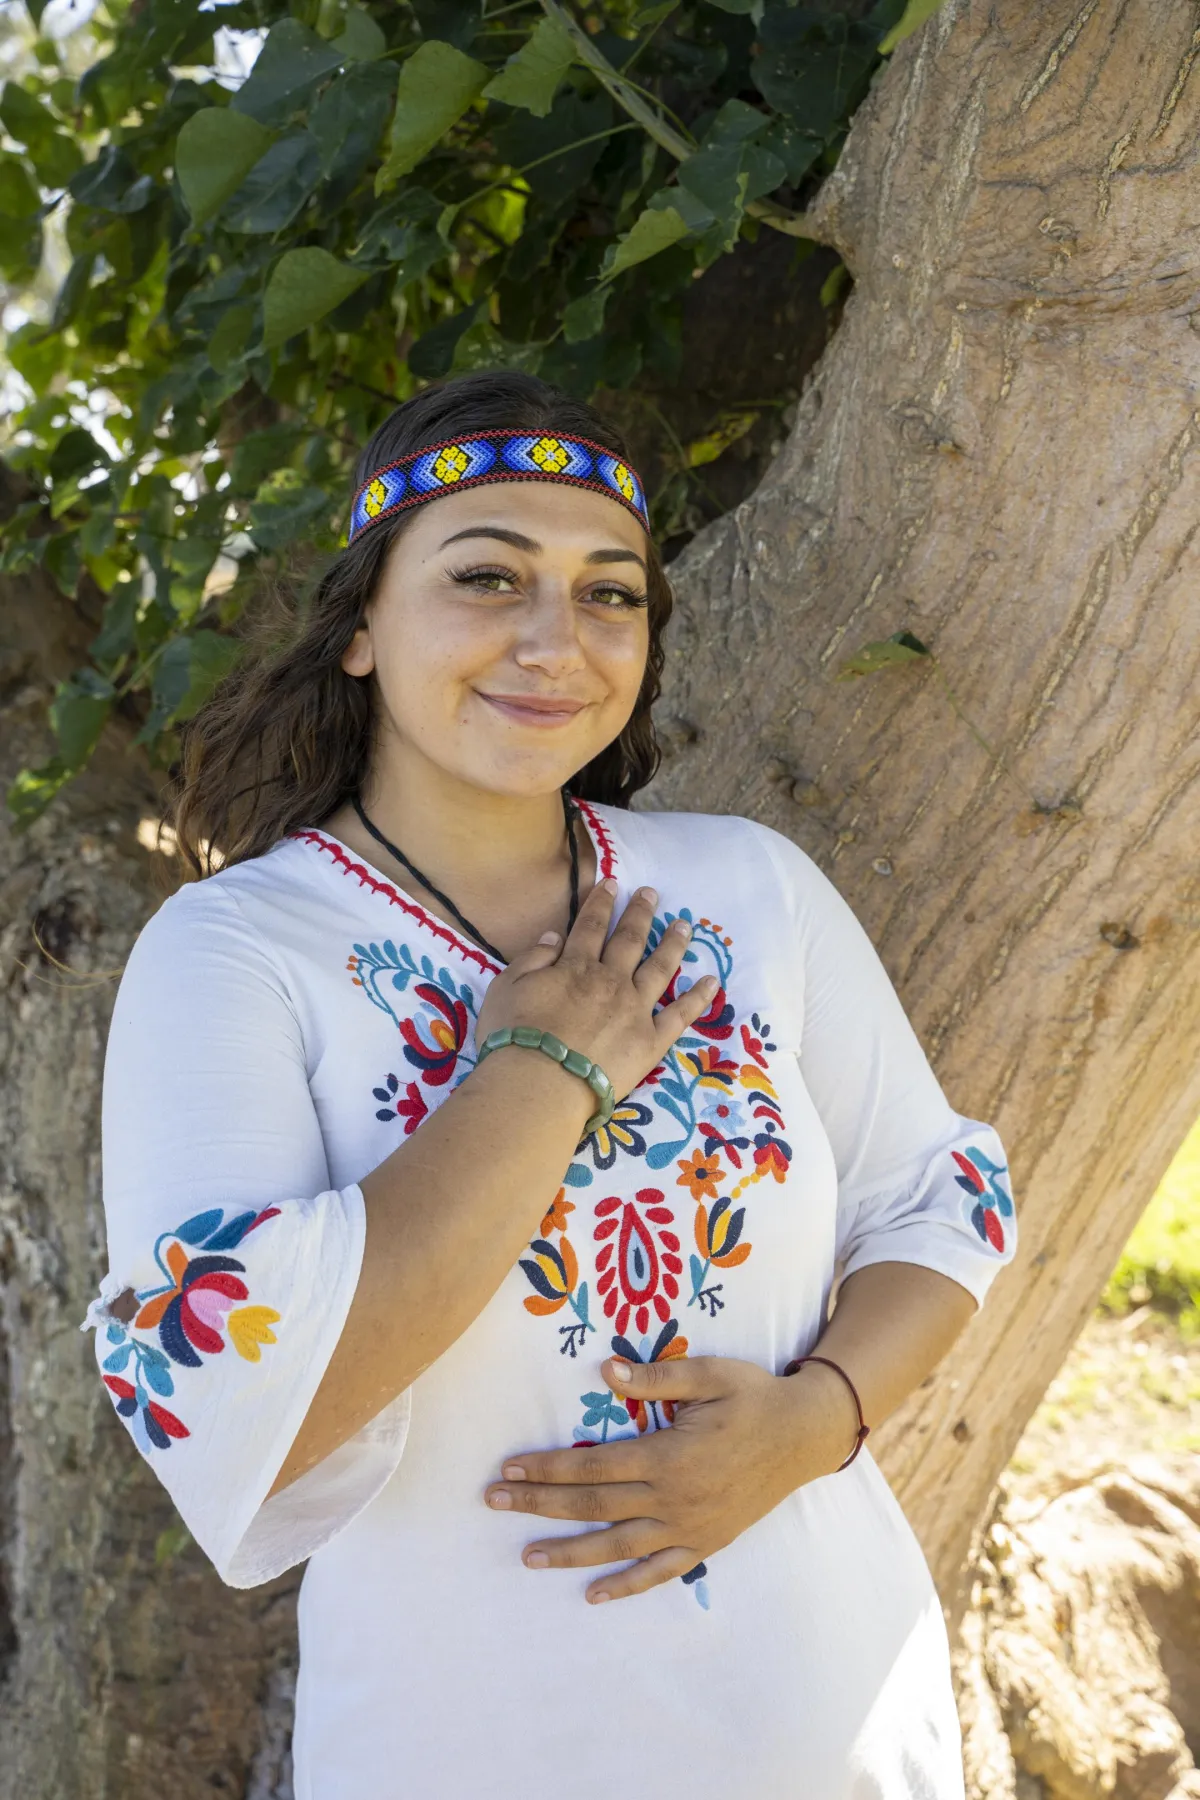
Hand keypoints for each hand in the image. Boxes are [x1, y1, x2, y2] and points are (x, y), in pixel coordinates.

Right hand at [475, 877, 717, 1103]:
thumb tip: (555, 935)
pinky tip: (712, 981)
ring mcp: (636, 1009)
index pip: (591, 926)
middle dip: (641, 913)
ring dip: (673, 943)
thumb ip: (532, 958)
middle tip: (652, 893)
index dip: (602, 902)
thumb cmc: (514, 1037)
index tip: (613, 882)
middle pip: (630, 939)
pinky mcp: (652, 1041)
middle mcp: (611, 980)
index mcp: (576, 967)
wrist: (539, 1084)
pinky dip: (698, 997)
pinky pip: (680, 1014)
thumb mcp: (506, 987)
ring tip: (684, 925)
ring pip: (661, 968)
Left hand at [483, 1354, 861, 1603]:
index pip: (593, 1465)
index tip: (510, 1466)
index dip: (548, 1467)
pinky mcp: (704, 1543)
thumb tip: (606, 1370)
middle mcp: (673, 1498)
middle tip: (496, 1501)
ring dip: (569, 1552)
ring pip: (617, 1545)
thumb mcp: (711, 1374)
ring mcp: (688, 1527)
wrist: (804, 1436)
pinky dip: (626, 1586)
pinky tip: (594, 1595)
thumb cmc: (754, 1397)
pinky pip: (659, 1572)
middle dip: (540, 1504)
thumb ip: (658, 1378)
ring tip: (528, 1556)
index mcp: (668, 1455)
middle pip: (593, 1506)